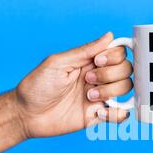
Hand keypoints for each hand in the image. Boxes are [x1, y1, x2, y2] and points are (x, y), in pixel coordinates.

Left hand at [14, 32, 132, 138]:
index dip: (113, 57)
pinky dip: (117, 114)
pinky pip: (119, 115)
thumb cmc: (37, 86)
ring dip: (110, 92)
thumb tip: (109, 36)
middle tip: (87, 81)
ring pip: (125, 89)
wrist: (26, 115)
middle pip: (125, 70)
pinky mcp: (97, 116)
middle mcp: (97, 78)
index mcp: (89, 62)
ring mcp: (99, 97)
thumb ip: (84, 51)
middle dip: (110, 75)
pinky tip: (98, 112)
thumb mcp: (57, 63)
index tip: (96, 62)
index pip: (117, 53)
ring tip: (88, 97)